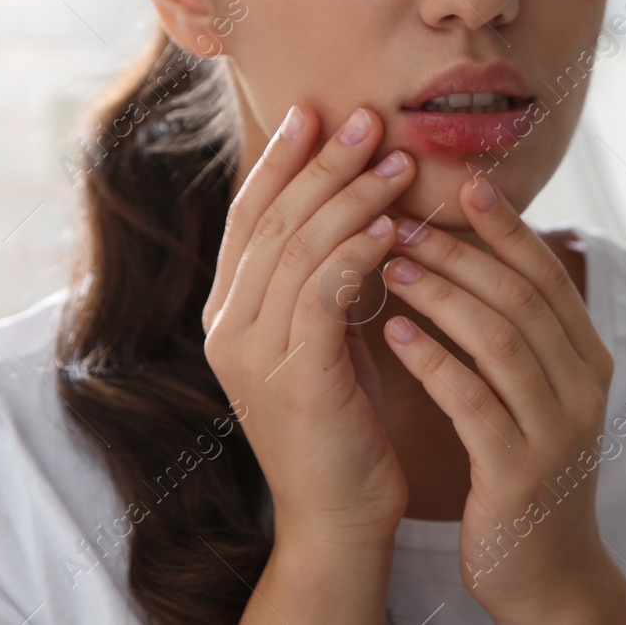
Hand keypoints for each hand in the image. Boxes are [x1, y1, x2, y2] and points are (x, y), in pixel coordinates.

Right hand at [203, 103, 415, 551]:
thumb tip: (353, 204)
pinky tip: (392, 228)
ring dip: (351, 198)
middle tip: (368, 119)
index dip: (280, 160)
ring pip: (299, 249)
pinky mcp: (293, 378)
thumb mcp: (325, 336)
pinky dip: (357, 253)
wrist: (339, 514)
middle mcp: (228, 327)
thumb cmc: (343, 419)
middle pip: (273, 221)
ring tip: (396, 162)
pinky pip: (323, 295)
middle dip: (322, 163)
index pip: (248, 216)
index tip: (315, 110)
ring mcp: (254, 353)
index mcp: (229, 311)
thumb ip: (322, 277)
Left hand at [381, 176, 625, 623]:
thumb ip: (518, 335)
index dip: (507, 228)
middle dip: (460, 252)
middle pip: (522, 296)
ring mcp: (556, 430)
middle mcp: (583, 386)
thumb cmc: (526, 471)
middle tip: (401, 220)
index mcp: (589, 360)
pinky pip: (472, 399)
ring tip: (388, 263)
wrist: (548, 576)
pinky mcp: (519, 471)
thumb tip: (473, 258)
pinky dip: (432, 358)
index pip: (548, 276)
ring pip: (500, 338)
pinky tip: (393, 332)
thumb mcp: (537, 397)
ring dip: (441, 293)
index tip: (464, 185)